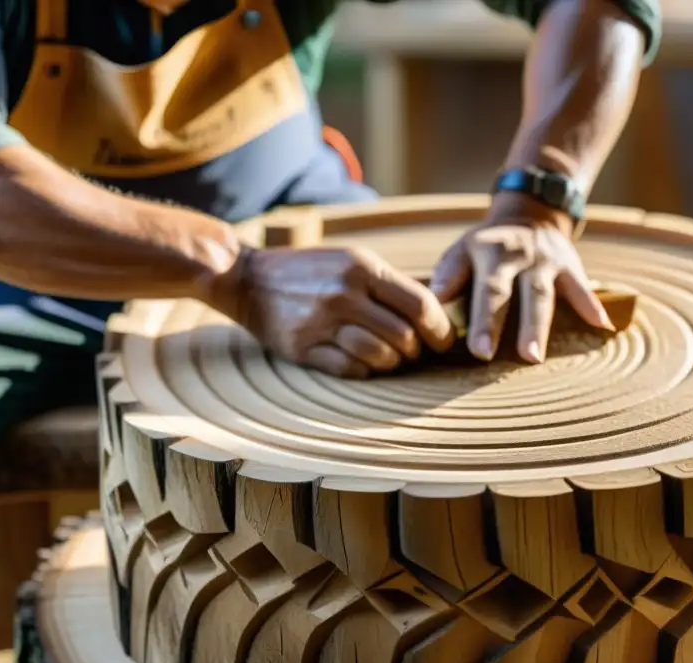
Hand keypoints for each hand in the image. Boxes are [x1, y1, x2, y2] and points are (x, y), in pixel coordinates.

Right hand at [228, 245, 454, 377]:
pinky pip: (351, 369)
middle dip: (415, 350)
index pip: (419, 304)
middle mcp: (344, 293)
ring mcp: (323, 322)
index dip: (440, 328)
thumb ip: (390, 284)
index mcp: (362, 268)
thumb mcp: (351, 261)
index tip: (443, 341)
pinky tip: (362, 362)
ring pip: (380, 356)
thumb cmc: (311, 272)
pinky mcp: (305, 347)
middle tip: (412, 352)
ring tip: (388, 358)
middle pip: (404, 335)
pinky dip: (364, 370)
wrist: (249, 280)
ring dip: (391, 363)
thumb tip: (436, 312)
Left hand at [430, 208, 614, 362]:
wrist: (530, 214)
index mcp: (487, 253)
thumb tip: (434, 299)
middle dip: (503, 325)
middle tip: (497, 357)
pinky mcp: (570, 265)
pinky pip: (581, 288)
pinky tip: (602, 326)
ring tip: (533, 358)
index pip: (484, 290)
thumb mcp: (463, 249)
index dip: (481, 320)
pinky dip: (592, 306)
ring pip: (542, 296)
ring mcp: (545, 261)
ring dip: (537, 327)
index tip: (478, 350)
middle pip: (510, 294)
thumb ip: (449, 273)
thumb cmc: (487, 246)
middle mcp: (516, 256)